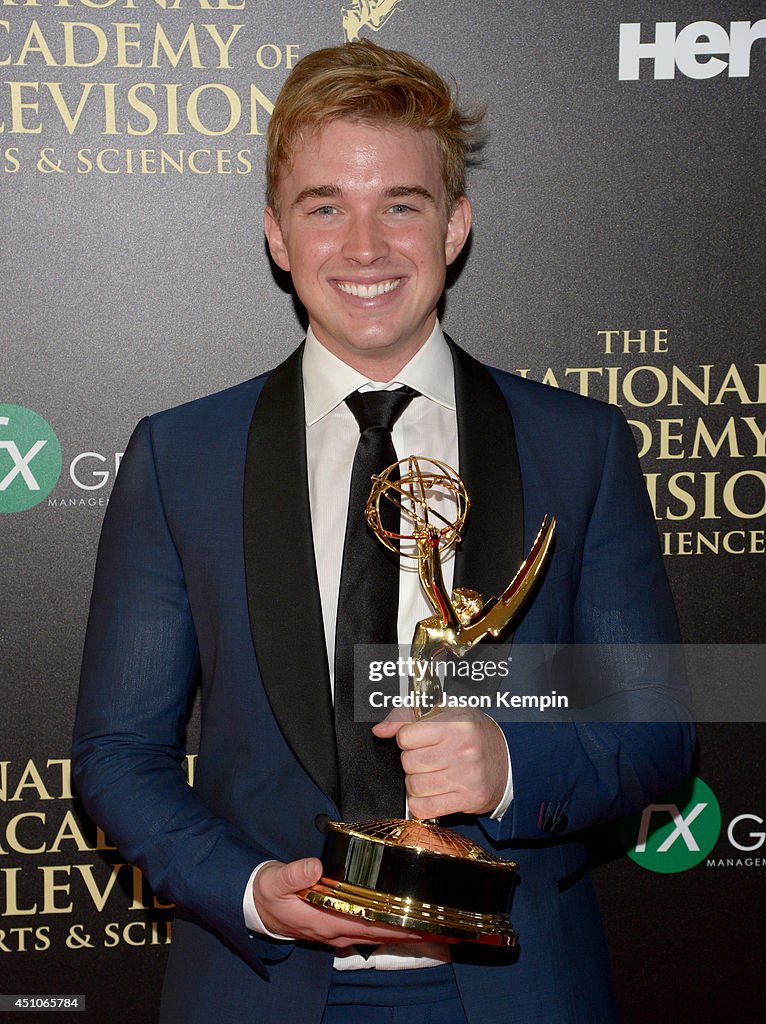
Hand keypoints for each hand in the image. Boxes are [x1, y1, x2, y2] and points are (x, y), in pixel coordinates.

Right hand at [252, 858, 424, 947]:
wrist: (256, 906)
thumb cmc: (268, 893)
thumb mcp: (275, 881)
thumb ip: (294, 874)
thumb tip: (315, 866)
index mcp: (325, 920)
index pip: (369, 924)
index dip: (396, 925)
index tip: (421, 922)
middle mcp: (336, 931)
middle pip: (380, 933)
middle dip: (410, 932)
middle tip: (440, 926)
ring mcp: (337, 932)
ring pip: (377, 934)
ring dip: (402, 932)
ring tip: (430, 927)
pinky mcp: (336, 927)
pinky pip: (368, 930)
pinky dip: (388, 929)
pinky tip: (401, 924)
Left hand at [373, 709, 507, 819]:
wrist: (509, 759)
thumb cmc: (474, 733)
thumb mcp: (445, 712)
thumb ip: (407, 715)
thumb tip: (380, 730)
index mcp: (456, 724)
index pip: (406, 736)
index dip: (407, 738)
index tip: (417, 739)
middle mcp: (462, 749)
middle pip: (408, 762)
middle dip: (411, 761)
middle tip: (426, 757)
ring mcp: (465, 776)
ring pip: (414, 786)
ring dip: (416, 782)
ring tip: (431, 774)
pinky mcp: (468, 799)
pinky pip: (425, 808)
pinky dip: (421, 803)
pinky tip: (431, 792)